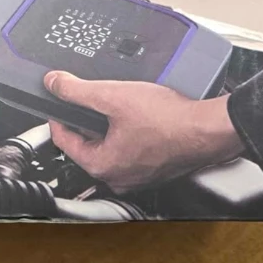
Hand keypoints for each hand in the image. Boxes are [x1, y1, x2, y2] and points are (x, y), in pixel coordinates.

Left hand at [44, 71, 243, 191]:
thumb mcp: (114, 96)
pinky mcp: (154, 170)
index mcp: (101, 166)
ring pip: (110, 148)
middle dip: (87, 121)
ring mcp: (137, 177)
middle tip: (93, 100)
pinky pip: (131, 152)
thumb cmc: (169, 121)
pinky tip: (141, 119)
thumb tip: (54, 83)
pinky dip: (129, 135)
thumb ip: (78, 90)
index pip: (63, 141)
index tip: (58, 102)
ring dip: (110, 127)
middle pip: (87, 145)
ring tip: (120, 106)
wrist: (208, 130)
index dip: (58, 115)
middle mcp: (117, 178)